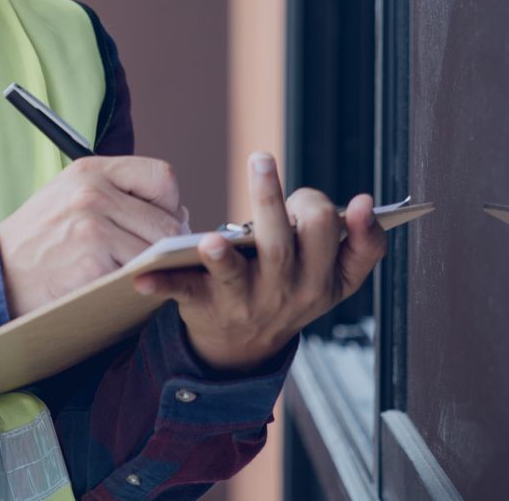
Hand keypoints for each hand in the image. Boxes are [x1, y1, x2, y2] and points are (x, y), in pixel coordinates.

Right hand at [0, 156, 185, 317]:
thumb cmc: (37, 241)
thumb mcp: (69, 197)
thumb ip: (117, 195)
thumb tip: (176, 212)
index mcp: (90, 171)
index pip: (161, 176)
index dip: (169, 204)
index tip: (161, 222)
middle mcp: (92, 193)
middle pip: (166, 219)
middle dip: (168, 245)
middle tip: (155, 260)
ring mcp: (92, 227)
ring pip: (157, 251)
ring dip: (154, 268)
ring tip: (136, 274)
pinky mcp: (91, 263)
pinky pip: (138, 275)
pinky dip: (137, 285)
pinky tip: (120, 287)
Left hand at [131, 152, 387, 374]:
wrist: (244, 350)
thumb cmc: (292, 291)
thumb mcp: (337, 278)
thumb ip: (362, 243)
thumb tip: (367, 202)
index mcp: (322, 280)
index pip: (333, 238)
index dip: (331, 214)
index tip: (332, 200)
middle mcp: (286, 293)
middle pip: (283, 247)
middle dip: (271, 202)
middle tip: (259, 159)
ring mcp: (245, 302)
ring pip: (235, 275)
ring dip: (223, 257)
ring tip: (212, 239)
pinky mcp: (206, 308)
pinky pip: (183, 294)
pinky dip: (162, 284)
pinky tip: (141, 275)